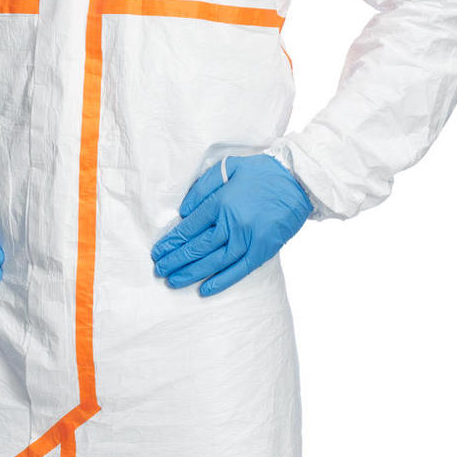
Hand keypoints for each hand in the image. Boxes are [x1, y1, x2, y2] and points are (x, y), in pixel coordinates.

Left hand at [150, 154, 312, 295]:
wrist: (298, 180)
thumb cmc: (262, 172)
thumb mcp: (229, 166)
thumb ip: (203, 187)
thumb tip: (184, 210)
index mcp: (220, 203)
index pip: (189, 227)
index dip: (172, 242)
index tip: (158, 252)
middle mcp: (232, 223)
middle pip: (198, 247)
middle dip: (176, 260)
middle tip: (159, 270)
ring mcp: (248, 238)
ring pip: (215, 261)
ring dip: (192, 273)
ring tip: (173, 281)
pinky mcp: (263, 249)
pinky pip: (239, 269)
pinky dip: (222, 281)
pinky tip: (204, 289)